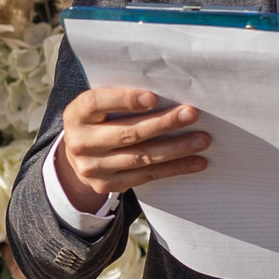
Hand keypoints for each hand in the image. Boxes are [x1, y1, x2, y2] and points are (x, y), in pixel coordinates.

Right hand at [53, 87, 210, 211]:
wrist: (77, 158)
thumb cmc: (98, 121)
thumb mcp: (99, 106)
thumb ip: (120, 98)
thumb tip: (168, 92)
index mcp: (76, 115)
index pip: (97, 103)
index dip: (124, 100)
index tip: (153, 97)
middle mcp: (80, 142)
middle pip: (127, 133)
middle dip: (163, 123)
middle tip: (191, 114)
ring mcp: (92, 168)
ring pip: (141, 157)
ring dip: (176, 148)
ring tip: (202, 140)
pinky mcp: (107, 185)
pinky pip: (146, 176)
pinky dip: (174, 168)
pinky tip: (195, 161)